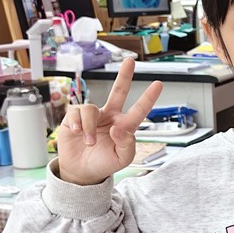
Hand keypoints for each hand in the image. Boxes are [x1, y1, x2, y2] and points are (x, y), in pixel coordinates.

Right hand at [57, 59, 162, 185]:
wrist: (81, 172)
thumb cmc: (104, 163)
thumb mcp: (121, 159)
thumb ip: (127, 145)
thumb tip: (119, 129)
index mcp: (125, 126)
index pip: (139, 110)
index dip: (148, 98)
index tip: (159, 84)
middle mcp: (110, 116)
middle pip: (119, 91)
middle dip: (124, 76)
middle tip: (130, 61)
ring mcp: (93, 115)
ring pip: (91, 109)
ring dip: (89, 128)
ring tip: (89, 142)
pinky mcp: (75, 117)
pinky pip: (76, 113)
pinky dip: (77, 124)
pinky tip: (76, 133)